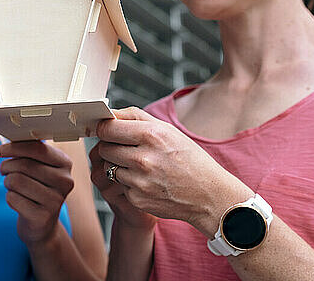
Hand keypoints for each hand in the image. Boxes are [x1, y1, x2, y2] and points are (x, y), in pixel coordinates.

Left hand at [0, 141, 73, 245]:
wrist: (42, 225)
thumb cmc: (36, 188)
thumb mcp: (40, 167)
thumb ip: (30, 150)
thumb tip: (12, 133)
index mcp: (66, 163)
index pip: (37, 148)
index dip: (15, 147)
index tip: (1, 150)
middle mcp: (66, 181)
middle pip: (24, 165)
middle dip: (7, 166)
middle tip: (3, 170)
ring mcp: (57, 200)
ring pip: (16, 181)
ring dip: (7, 182)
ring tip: (10, 184)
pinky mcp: (43, 217)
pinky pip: (13, 198)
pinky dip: (9, 197)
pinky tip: (16, 199)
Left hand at [95, 107, 251, 236]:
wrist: (209, 195)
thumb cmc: (189, 159)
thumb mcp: (168, 130)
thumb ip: (136, 117)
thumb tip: (109, 114)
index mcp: (151, 135)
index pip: (107, 128)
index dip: (104, 129)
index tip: (108, 131)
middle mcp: (144, 159)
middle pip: (104, 148)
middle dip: (111, 147)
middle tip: (126, 149)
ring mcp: (139, 181)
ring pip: (109, 168)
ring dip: (119, 166)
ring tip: (141, 166)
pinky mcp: (137, 199)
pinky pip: (120, 185)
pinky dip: (129, 183)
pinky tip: (147, 182)